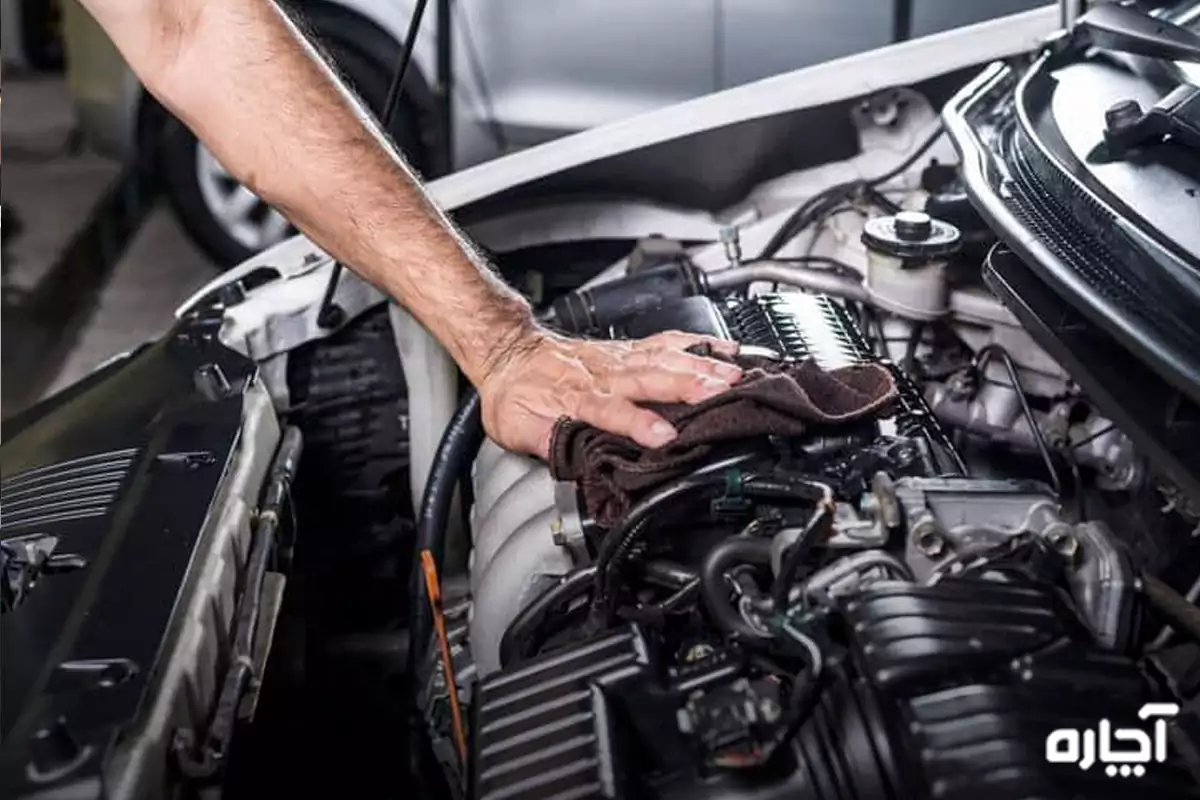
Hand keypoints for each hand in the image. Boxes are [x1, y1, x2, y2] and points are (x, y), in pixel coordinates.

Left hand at [477, 328, 742, 457]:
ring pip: (664, 358)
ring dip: (700, 365)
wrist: (509, 351)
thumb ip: (543, 441)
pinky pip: (666, 342)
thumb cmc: (515, 393)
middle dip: (687, 385)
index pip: (610, 410)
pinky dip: (697, 343)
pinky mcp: (628, 349)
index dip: (637, 423)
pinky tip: (724, 348)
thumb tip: (570, 461)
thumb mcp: (514, 426)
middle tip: (721, 392)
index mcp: (576, 397)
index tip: (663, 436)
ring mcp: (619, 358)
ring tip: (734, 373)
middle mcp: (604, 374)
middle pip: (650, 378)